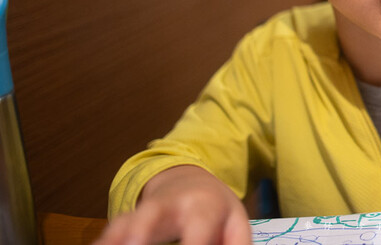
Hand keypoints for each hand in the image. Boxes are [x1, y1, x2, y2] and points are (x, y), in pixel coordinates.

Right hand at [94, 165, 250, 244]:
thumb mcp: (235, 221)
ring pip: (124, 222)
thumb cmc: (215, 210)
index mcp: (202, 207)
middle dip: (140, 234)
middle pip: (151, 217)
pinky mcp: (128, 219)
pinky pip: (111, 230)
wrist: (188, 180)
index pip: (197, 230)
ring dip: (114, 238)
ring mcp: (145, 210)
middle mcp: (169, 205)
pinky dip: (105, 241)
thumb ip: (238, 243)